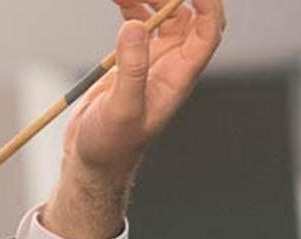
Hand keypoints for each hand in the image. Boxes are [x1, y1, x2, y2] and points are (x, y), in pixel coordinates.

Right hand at [42, 0, 224, 238]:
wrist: (93, 160)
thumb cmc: (110, 146)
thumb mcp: (121, 110)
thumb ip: (131, 70)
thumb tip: (135, 26)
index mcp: (179, 77)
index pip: (207, 31)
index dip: (207, 3)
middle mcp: (172, 66)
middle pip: (188, 16)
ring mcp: (154, 62)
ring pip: (164, 16)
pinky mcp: (134, 62)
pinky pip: (141, 24)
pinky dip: (132, 5)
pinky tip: (116, 0)